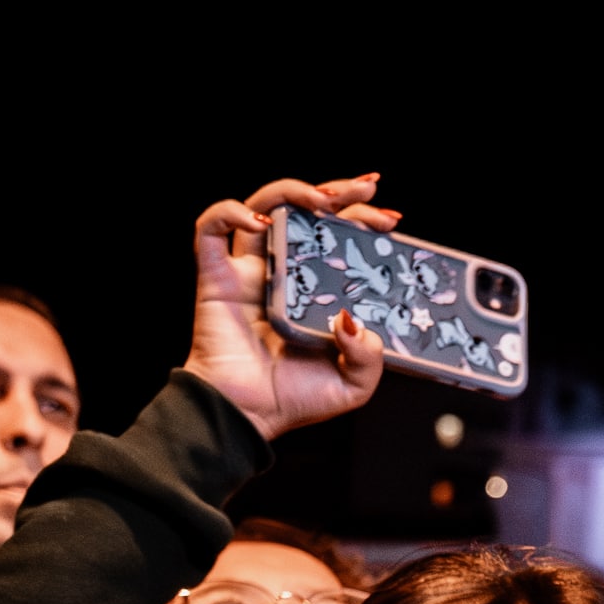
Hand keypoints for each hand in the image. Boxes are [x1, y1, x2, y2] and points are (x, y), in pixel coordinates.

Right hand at [187, 176, 393, 439]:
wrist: (248, 415)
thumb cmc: (296, 398)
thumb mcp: (353, 384)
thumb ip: (369, 356)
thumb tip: (355, 320)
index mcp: (320, 287)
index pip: (342, 237)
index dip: (365, 219)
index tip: (393, 219)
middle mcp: (286, 270)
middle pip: (306, 210)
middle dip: (338, 191)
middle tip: (367, 189)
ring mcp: (251, 269)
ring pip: (262, 206)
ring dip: (291, 191)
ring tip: (321, 198)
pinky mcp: (217, 277)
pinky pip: (210, 230)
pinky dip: (228, 212)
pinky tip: (258, 221)